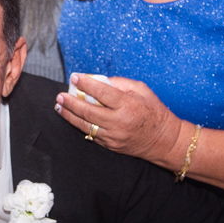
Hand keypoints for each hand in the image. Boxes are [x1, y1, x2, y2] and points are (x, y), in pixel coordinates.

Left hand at [55, 74, 186, 169]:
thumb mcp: (142, 91)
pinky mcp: (111, 145)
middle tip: (60, 95)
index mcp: (128, 105)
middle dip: (71, 102)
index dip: (86, 84)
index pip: (102, 93)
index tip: (75, 77)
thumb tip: (99, 80)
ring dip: (70, 115)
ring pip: (86, 125)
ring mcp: (113, 136)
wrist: (164, 140)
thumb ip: (121, 84)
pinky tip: (72, 118)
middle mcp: (119, 122)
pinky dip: (80, 126)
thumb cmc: (154, 112)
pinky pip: (92, 135)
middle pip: (88, 111)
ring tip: (59, 106)